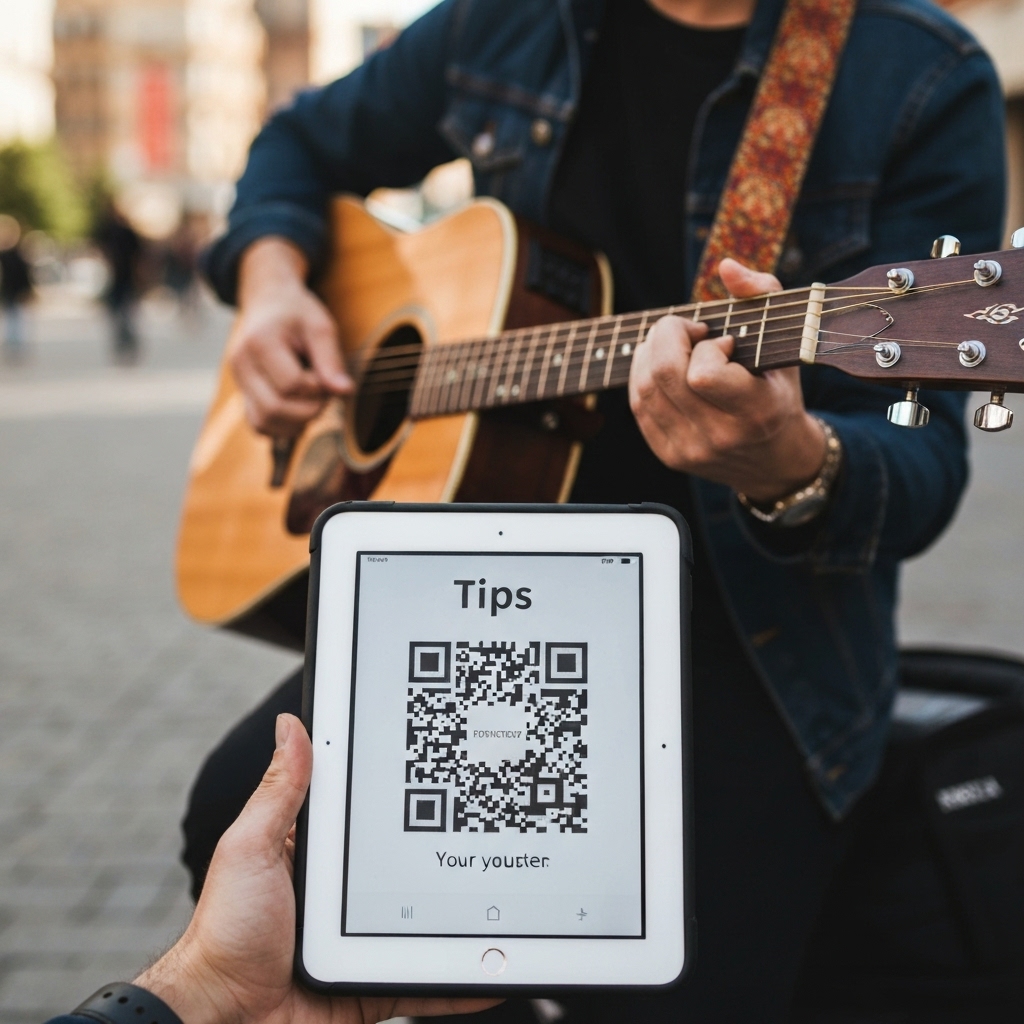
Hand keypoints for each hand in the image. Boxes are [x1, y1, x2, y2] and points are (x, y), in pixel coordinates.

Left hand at [135, 714, 498, 1023]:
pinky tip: (483, 970)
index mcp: (318, 854)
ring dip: (455, 917)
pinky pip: (419, 977)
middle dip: (442, 856)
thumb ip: (279, 793)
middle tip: (485, 838)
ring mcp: (360, 938)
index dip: (403, 797)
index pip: (368, 815)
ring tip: (494, 904)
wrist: (222, 1020)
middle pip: (404, 868)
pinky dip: (452, 980)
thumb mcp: (252, 848)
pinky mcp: (369, 981)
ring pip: (421, 922)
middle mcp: (343, 894)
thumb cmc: (224, 932)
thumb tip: (291, 725)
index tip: (443, 775)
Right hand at [230, 238, 352, 436]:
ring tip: (312, 398)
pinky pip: (259, 425)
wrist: (269, 303)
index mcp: (259, 342)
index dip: (318, 388)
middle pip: (275, 408)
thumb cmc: (297, 313)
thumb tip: (345, 392)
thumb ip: (332, 360)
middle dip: (309, 408)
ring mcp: (239, 381)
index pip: (291, 385)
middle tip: (324, 390)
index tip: (328, 375)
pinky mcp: (243, 394)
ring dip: (298, 421)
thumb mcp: (321, 326)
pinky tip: (299, 408)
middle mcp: (241, 364)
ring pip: (265, 423)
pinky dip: (283, 426)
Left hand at [629, 258, 825, 502]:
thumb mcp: (786, 344)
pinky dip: (643, 375)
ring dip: (651, 352)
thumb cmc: (778, 391)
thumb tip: (726, 267)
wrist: (776, 461)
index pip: (703, 375)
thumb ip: (763, 295)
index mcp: (757, 412)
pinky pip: (638, 405)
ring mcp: (691, 450)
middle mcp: (720, 436)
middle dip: (668, 336)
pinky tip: (662, 366)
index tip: (724, 343)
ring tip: (675, 344)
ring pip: (644, 388)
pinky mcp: (669, 455)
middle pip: (664, 375)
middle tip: (688, 330)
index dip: (706, 348)